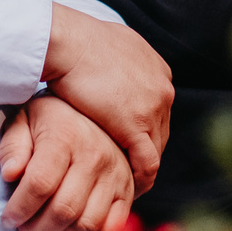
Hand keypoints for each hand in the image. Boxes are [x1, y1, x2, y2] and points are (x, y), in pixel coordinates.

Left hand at [0, 95, 134, 230]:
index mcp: (65, 136)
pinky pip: (110, 229)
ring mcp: (115, 175)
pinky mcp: (128, 191)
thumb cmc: (52, 122)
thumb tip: (10, 174)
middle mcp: (95, 155)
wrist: (96, 109)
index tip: (8, 219)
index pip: (40, 183)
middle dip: (37, 229)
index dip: (20, 208)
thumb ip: (13, 148)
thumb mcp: (24, 122)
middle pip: (64, 209)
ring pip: (87, 224)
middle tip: (24, 230)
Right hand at [42, 3, 171, 192]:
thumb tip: (112, 69)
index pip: (159, 112)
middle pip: (161, 133)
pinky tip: (126, 188)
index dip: (145, 132)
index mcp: (159, 72)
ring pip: (156, 150)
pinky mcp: (137, 125)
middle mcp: (163, 89)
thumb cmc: (78, 42)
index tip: (130, 147)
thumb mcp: (112, 46)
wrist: (68, 42)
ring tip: (127, 185)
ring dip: (143, 169)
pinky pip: (147, 163)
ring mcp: (154, 108)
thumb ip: (121, 63)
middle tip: (129, 171)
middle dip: (145, 152)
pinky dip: (140, 178)